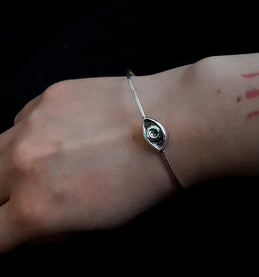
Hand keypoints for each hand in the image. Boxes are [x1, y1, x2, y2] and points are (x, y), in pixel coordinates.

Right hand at [0, 75, 179, 253]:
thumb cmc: (142, 182)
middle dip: (1, 195)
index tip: (10, 226)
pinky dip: (31, 133)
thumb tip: (28, 220)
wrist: (169, 123)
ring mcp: (31, 123)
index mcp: (36, 208)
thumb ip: (51, 223)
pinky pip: (22, 120)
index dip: (1, 234)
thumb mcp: (98, 221)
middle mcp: (21, 164)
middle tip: (28, 190)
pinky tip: (62, 131)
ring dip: (10, 162)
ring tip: (46, 159)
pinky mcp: (46, 95)